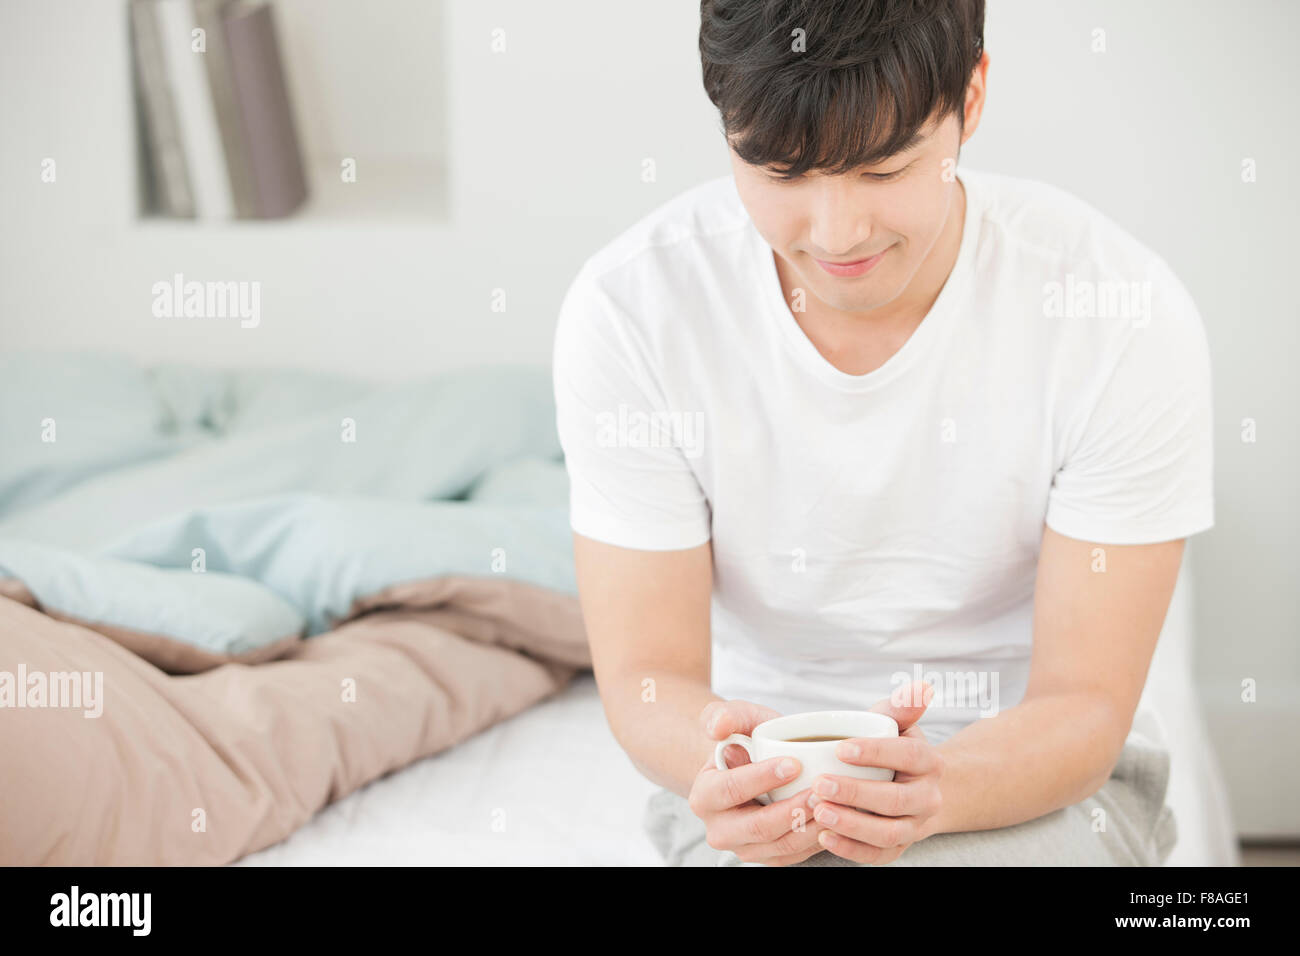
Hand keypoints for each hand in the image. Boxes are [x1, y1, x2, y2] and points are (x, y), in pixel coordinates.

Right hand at [687, 699, 826, 865]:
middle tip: (820, 790)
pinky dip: (816, 840)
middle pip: (758, 826)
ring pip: (781, 845)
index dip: (762, 778)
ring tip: (834, 804)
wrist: (754, 767)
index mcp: (704, 795)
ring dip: (810, 828)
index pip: (730, 790)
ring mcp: (743, 848)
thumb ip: (725, 715)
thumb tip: (717, 728)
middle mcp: (718, 829)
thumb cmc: (748, 740)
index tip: (794, 763)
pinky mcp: (767, 858)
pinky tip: (835, 820)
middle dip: (793, 810)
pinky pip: (794, 856)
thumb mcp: (737, 719)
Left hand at [806, 680, 944, 864]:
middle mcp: (928, 798)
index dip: (876, 752)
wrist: (915, 787)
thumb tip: (920, 686)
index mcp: (929, 761)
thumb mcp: (897, 724)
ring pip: (888, 832)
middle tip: (820, 784)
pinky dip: (850, 849)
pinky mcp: (898, 849)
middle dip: (856, 793)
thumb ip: (900, 707)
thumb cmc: (894, 748)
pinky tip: (823, 836)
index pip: (908, 755)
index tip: (840, 748)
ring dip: (852, 824)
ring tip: (819, 812)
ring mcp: (915, 826)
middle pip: (896, 800)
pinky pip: (878, 855)